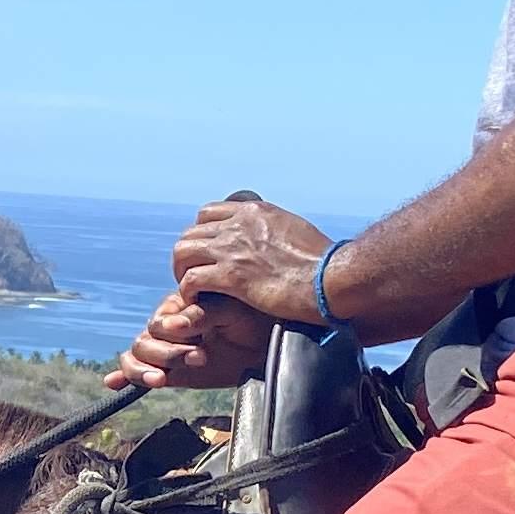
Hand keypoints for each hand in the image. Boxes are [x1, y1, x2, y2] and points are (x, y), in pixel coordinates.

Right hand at [107, 287, 271, 391]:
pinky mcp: (174, 373)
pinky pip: (140, 373)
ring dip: (146, 370)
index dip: (171, 338)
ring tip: (164, 379)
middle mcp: (169, 328)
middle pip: (143, 343)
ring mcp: (168, 351)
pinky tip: (113, 383)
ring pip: (136, 358)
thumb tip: (172, 325)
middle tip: (197, 359)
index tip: (198, 347)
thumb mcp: (229, 310)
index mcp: (179, 307)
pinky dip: (124, 377)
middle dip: (165, 356)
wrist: (270, 344)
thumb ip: (200, 314)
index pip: (157, 324)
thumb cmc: (252, 319)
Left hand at [168, 194, 336, 323]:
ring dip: (182, 272)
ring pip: (183, 252)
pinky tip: (196, 302)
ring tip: (192, 289)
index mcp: (256, 211)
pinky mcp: (231, 276)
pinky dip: (187, 292)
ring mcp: (232, 249)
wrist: (332, 279)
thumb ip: (276, 230)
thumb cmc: (324, 263)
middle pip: (191, 233)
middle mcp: (239, 225)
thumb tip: (275, 238)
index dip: (202, 234)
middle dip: (188, 255)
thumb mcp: (296, 231)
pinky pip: (190, 281)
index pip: (209, 213)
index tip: (206, 253)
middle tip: (194, 275)